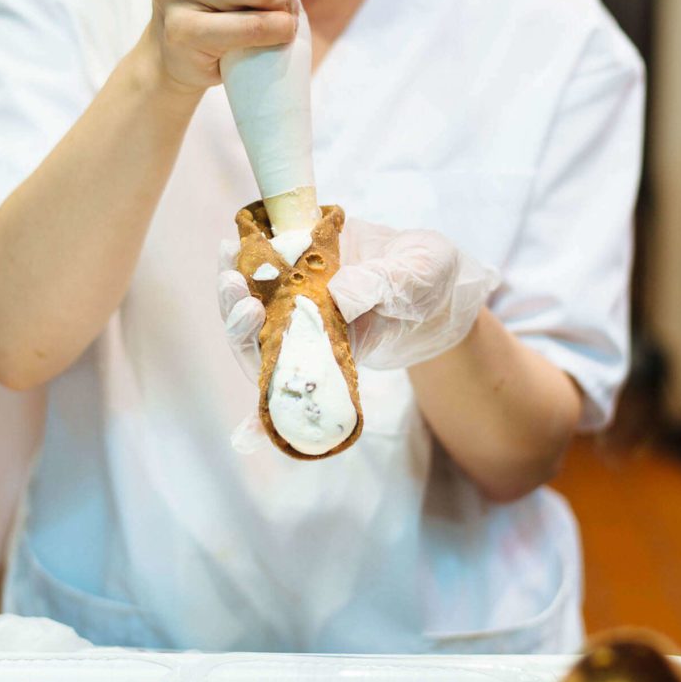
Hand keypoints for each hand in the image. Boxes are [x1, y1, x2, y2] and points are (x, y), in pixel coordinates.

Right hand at [215, 217, 500, 376]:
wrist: (448, 309)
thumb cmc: (429, 272)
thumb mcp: (417, 266)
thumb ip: (379, 278)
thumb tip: (338, 298)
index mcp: (317, 251)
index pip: (269, 249)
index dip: (244, 254)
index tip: (231, 253)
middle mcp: (303, 287)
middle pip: (253, 295)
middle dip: (234, 297)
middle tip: (237, 292)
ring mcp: (308, 324)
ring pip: (261, 336)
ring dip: (243, 335)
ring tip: (245, 320)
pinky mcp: (320, 359)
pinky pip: (288, 377)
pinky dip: (269, 403)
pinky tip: (246, 432)